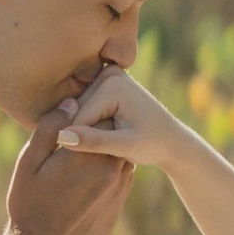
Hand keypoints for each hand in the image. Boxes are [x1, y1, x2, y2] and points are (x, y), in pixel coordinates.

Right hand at [0, 110, 130, 234]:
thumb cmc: (28, 206)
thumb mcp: (28, 163)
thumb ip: (49, 129)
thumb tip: (71, 102)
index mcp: (86, 153)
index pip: (100, 113)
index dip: (89, 107)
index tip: (78, 107)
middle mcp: (109, 168)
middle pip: (113, 132)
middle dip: (99, 126)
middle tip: (82, 124)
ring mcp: (118, 188)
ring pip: (119, 153)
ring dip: (106, 148)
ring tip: (84, 148)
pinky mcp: (119, 203)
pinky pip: (120, 175)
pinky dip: (108, 167)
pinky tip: (87, 173)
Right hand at [52, 66, 187, 168]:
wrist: (172, 140)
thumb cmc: (152, 146)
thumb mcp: (125, 147)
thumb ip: (94, 141)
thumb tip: (61, 137)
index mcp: (112, 84)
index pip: (78, 118)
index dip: (78, 143)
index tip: (82, 161)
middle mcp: (108, 73)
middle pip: (77, 112)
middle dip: (82, 135)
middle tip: (96, 153)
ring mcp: (107, 76)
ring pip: (78, 111)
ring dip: (83, 132)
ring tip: (100, 148)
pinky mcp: (106, 84)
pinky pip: (85, 108)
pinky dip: (88, 126)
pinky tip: (100, 139)